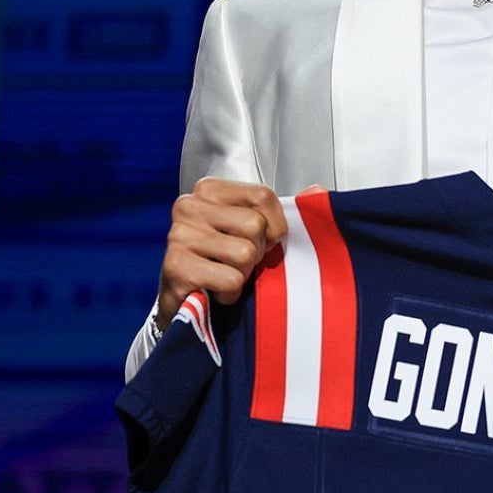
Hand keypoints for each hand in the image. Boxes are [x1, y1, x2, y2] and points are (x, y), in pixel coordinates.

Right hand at [156, 178, 290, 325]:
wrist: (186, 302)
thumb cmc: (222, 262)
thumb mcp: (250, 231)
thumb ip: (282, 211)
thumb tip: (317, 191)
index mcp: (209, 190)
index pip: (262, 196)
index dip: (275, 225)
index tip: (263, 241)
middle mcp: (189, 206)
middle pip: (255, 225)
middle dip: (257, 253)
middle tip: (238, 263)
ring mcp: (179, 236)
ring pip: (244, 254)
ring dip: (243, 275)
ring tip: (227, 275)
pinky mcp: (176, 267)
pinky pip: (230, 280)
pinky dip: (230, 293)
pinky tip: (216, 290)